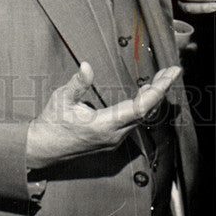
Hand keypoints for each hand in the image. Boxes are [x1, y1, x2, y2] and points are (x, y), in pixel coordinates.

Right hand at [26, 61, 181, 169]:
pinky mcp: (112, 138)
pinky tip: (147, 92)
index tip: (171, 75)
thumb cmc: (51, 123)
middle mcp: (115, 135)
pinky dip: (144, 104)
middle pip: (146, 111)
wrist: (42, 149)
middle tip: (173, 70)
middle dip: (161, 89)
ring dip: (154, 97)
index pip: (141, 108)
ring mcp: (114, 139)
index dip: (158, 90)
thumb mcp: (61, 99)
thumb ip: (77, 84)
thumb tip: (87, 66)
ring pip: (142, 117)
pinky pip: (134, 120)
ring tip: (163, 77)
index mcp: (105, 126)